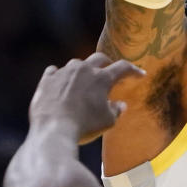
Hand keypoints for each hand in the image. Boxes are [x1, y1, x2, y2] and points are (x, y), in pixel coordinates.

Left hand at [29, 53, 145, 144]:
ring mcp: (63, 72)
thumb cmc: (84, 125)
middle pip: (99, 58)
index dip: (133, 70)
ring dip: (82, 70)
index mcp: (102, 78)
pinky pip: (55, 71)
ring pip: (76, 64)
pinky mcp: (47, 79)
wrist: (53, 129)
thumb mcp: (107, 121)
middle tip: (109, 70)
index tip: (140, 74)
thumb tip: (120, 105)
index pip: (123, 67)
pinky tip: (60, 83)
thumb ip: (116, 110)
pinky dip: (60, 76)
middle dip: (107, 63)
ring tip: (83, 80)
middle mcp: (83, 69)